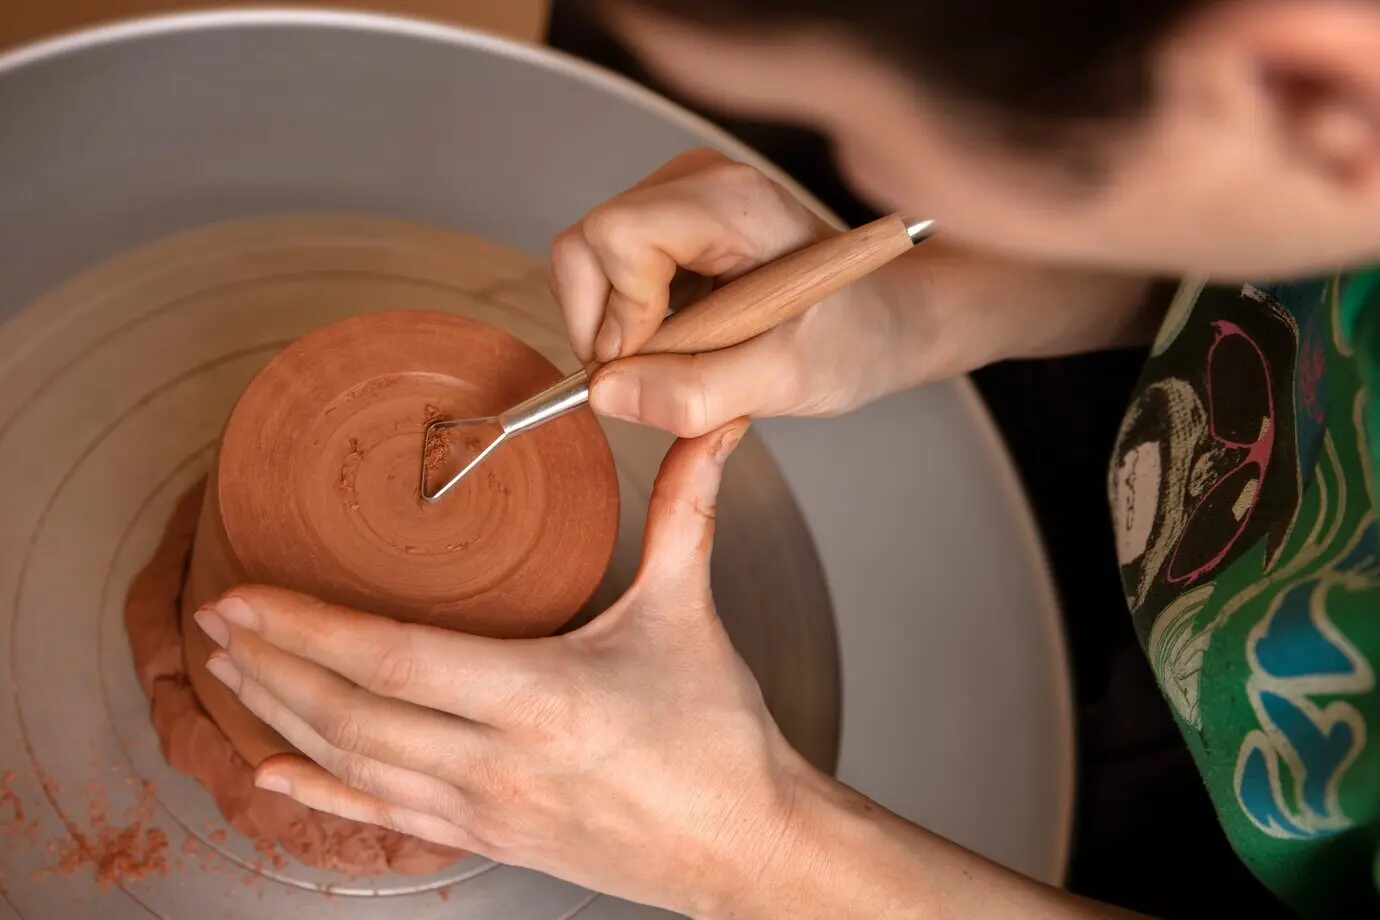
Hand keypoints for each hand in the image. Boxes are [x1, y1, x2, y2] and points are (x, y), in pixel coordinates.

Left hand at [192, 420, 815, 916]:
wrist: (744, 848)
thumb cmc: (718, 741)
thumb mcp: (690, 613)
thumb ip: (687, 511)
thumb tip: (707, 425)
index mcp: (545, 698)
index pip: (396, 661)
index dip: (309, 628)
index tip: (244, 595)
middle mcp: (499, 762)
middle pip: (352, 715)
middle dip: (273, 665)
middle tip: (215, 621)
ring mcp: (485, 809)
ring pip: (355, 765)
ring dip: (283, 716)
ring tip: (232, 673)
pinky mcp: (488, 837)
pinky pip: (383, 819)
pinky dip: (320, 794)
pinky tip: (274, 774)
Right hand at [549, 147, 927, 436]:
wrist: (888, 320)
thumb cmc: (856, 337)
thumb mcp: (785, 380)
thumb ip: (695, 393)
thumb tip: (604, 395)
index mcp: (731, 202)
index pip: (613, 237)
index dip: (617, 313)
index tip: (654, 364)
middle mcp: (696, 182)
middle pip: (586, 245)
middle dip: (604, 325)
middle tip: (657, 375)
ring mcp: (678, 198)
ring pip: (588, 261)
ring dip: (618, 329)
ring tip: (685, 359)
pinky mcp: (670, 223)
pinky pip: (608, 273)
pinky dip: (629, 322)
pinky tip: (685, 340)